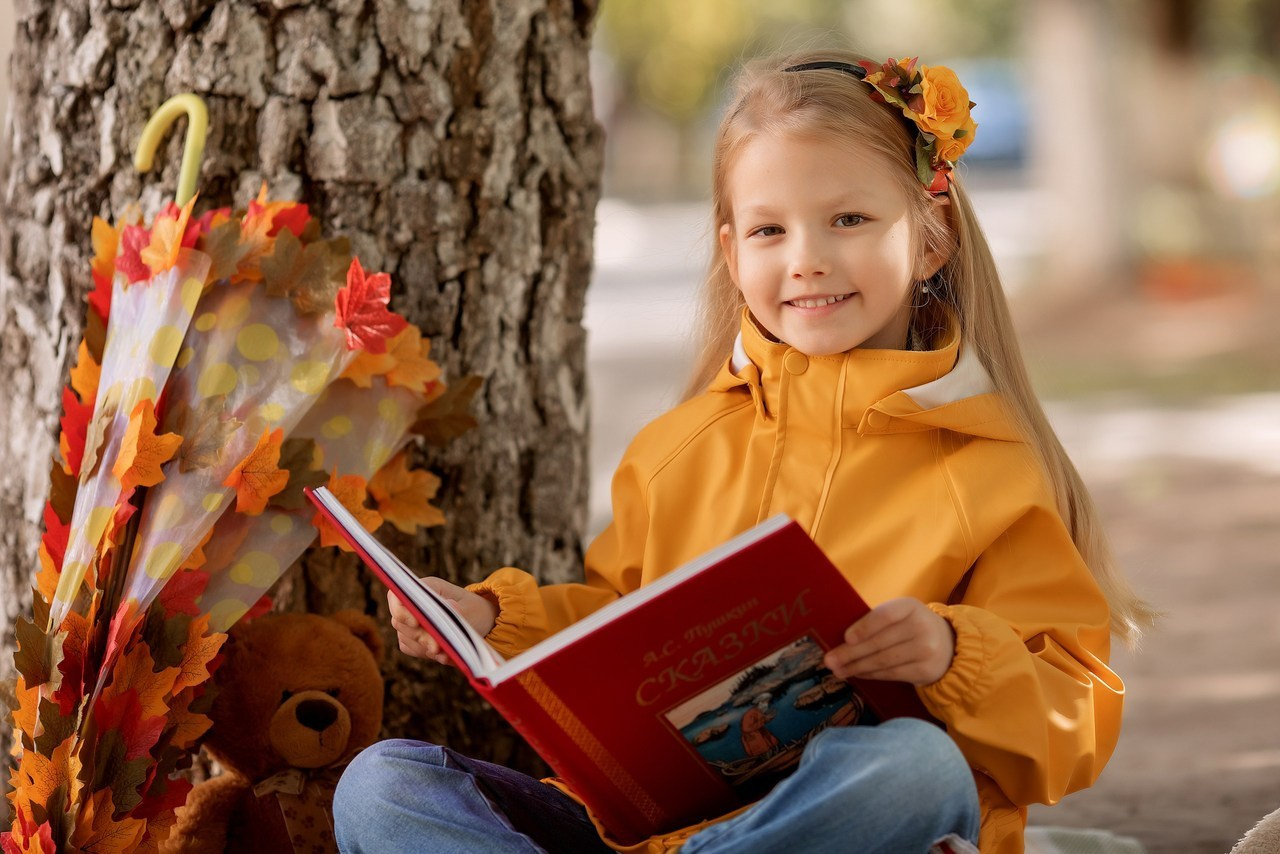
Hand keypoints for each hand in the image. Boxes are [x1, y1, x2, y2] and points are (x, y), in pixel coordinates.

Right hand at [387, 578, 498, 665]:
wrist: (479, 622)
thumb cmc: (474, 611)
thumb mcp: (471, 609)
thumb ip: (458, 609)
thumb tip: (448, 606)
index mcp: (426, 587)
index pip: (398, 596)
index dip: (402, 609)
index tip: (416, 623)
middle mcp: (414, 603)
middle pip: (400, 620)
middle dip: (419, 635)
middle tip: (437, 647)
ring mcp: (411, 621)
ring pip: (405, 636)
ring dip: (423, 646)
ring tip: (444, 652)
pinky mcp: (413, 638)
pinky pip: (411, 648)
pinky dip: (426, 653)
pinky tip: (444, 655)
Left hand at [823, 598, 954, 685]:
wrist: (949, 645)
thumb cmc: (911, 627)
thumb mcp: (900, 615)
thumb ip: (876, 622)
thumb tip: (842, 640)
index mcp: (910, 607)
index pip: (885, 616)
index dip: (865, 627)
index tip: (846, 638)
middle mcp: (922, 627)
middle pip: (880, 642)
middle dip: (850, 653)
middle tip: (829, 661)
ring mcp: (926, 650)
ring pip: (883, 661)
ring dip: (857, 667)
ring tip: (838, 671)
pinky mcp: (926, 670)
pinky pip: (892, 674)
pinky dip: (871, 675)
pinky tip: (858, 674)